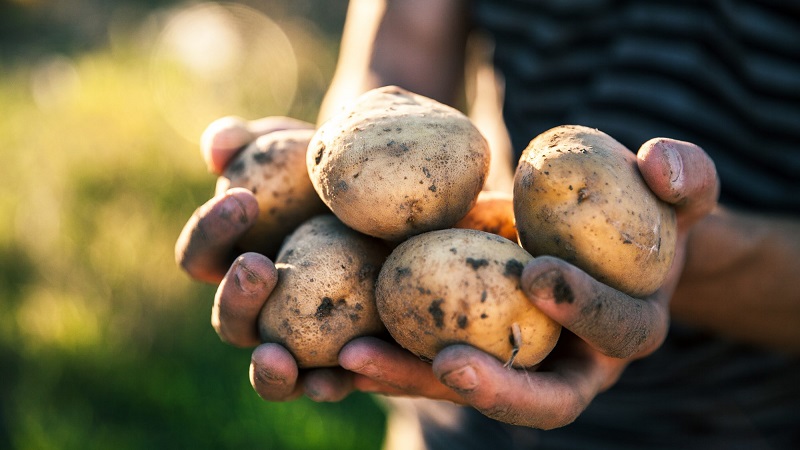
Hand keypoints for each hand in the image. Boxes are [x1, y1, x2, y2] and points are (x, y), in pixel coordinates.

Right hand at [177, 115, 368, 400]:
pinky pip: (331, 381)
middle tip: (259, 265)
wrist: (394, 201)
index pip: (203, 255)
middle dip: (235, 298)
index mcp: (235, 261)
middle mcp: (260, 310)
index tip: (243, 198)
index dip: (210, 231)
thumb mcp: (295, 146)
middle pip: (229, 321)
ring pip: (270, 371)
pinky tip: (345, 371)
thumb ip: (252, 141)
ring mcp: (299, 342)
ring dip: (267, 369)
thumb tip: (218, 145)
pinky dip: (331, 382)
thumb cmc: (328, 172)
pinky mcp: (345, 361)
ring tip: (277, 358)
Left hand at [283, 137, 717, 428]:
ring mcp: (515, 364)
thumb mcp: (670, 187)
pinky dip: (383, 356)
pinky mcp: (464, 349)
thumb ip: (687, 175)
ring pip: (465, 390)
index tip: (537, 273)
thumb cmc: (632, 206)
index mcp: (626, 331)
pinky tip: (334, 342)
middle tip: (448, 363)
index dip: (585, 311)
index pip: (617, 333)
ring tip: (354, 358)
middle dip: (495, 388)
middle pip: (537, 400)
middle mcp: (571, 365)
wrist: (587, 229)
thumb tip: (664, 169)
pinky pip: (423, 363)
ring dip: (411, 379)